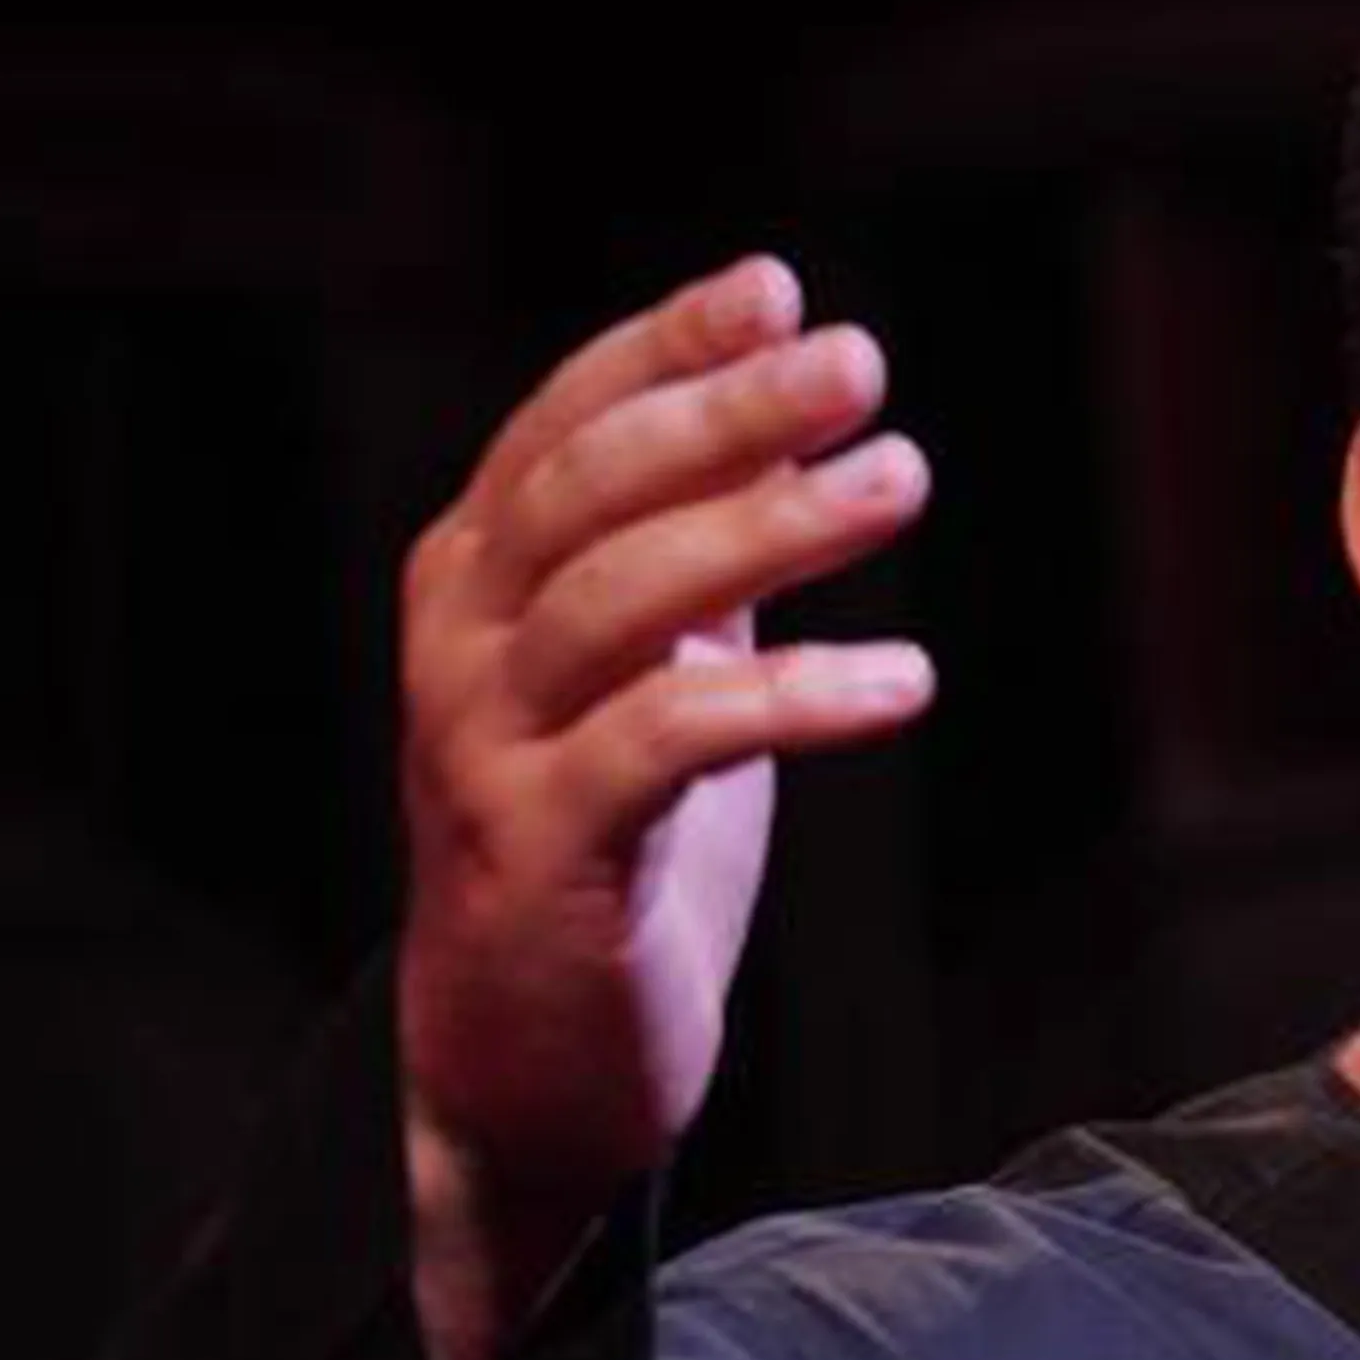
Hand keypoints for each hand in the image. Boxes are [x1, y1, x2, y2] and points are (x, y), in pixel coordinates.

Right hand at [394, 254, 931, 1359]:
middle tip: (860, 366)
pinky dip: (793, 696)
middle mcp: (457, 648)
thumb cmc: (602, 861)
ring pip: (626, 599)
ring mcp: (485, 749)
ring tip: (902, 481)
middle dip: (730, 412)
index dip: (667, 350)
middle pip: (592, 489)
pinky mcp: (545, 853)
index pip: (564, 428)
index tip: (780, 289)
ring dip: (773, 528)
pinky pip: (673, 742)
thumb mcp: (646, 686)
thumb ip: (691, 571)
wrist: (518, 1069)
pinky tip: (900, 679)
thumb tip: (789, 431)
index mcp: (472, 587)